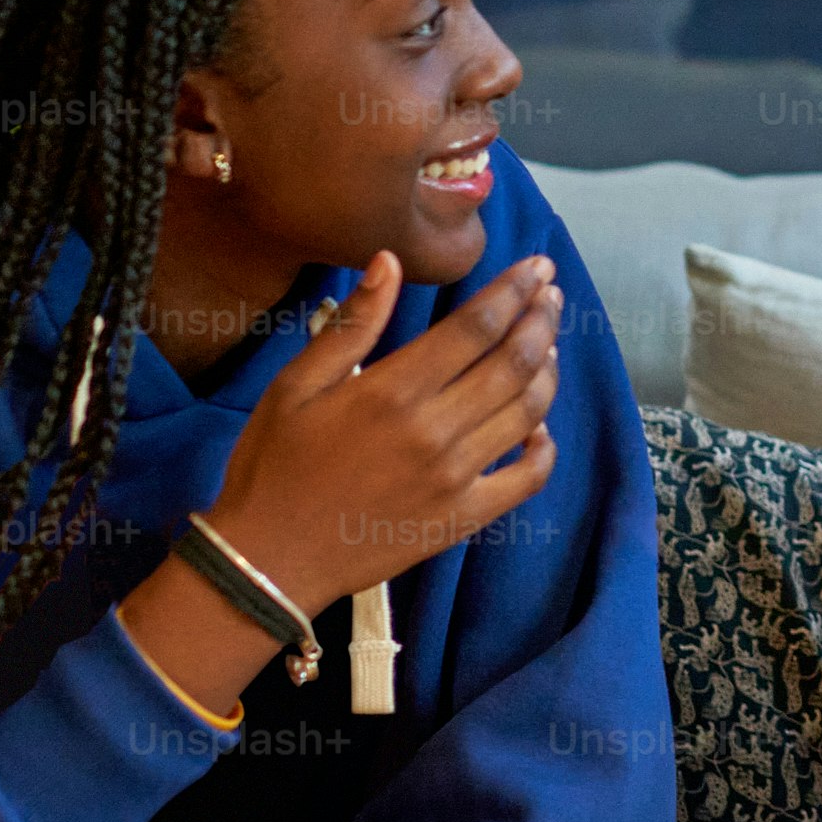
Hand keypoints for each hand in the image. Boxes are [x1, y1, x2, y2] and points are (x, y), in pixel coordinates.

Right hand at [198, 252, 566, 614]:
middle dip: (542, 319)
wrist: (269, 559)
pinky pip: (526, 480)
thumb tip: (388, 262)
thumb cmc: (274, 466)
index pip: (476, 327)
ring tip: (551, 343)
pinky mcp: (464, 518)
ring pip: (527, 413)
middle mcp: (435, 431)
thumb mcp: (295, 386)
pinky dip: (545, 449)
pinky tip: (540, 428)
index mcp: (393, 391)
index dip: (514, 291)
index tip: (537, 267)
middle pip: (514, 362)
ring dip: (548, 372)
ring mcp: (456, 479)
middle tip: (553, 293)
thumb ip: (351, 326)